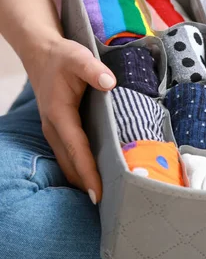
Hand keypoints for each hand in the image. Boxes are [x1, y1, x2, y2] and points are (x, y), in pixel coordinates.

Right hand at [25, 36, 115, 203]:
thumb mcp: (79, 58)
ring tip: (106, 200)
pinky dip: (80, 170)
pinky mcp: (59, 131)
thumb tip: (109, 82)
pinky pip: (69, 156)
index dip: (88, 172)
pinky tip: (95, 180)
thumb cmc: (63, 57)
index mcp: (60, 115)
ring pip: (68, 163)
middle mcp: (54, 128)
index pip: (77, 150)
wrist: (42, 53)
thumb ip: (93, 70)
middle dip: (87, 185)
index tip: (99, 193)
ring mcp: (55, 131)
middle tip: (111, 206)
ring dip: (83, 181)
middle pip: (71, 164)